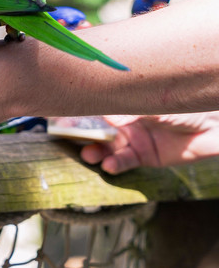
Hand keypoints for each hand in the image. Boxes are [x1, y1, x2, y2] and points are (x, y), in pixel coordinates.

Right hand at [79, 112, 218, 173]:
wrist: (216, 125)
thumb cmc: (189, 105)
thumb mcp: (158, 104)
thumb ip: (132, 111)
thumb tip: (107, 117)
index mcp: (127, 102)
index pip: (100, 105)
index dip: (82, 109)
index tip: (64, 112)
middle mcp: (128, 120)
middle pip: (98, 128)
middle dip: (83, 134)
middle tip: (69, 138)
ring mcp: (135, 139)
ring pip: (108, 147)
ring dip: (96, 152)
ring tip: (90, 156)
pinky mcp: (146, 157)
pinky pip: (124, 162)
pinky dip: (115, 165)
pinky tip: (109, 165)